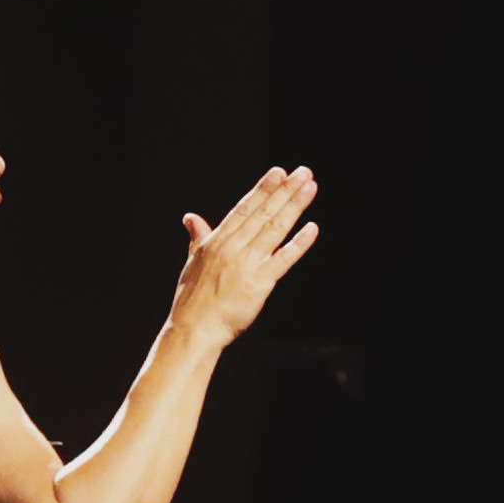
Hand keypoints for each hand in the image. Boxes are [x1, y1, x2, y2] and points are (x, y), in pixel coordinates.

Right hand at [170, 165, 325, 341]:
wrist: (194, 330)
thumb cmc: (193, 300)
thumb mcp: (192, 262)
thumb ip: (198, 237)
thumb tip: (191, 218)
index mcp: (216, 241)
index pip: (244, 209)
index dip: (263, 189)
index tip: (278, 172)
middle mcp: (233, 248)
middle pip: (263, 213)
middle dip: (284, 191)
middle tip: (303, 173)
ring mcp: (247, 264)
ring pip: (275, 228)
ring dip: (294, 206)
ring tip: (309, 188)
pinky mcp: (260, 283)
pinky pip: (284, 259)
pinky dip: (298, 243)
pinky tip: (312, 228)